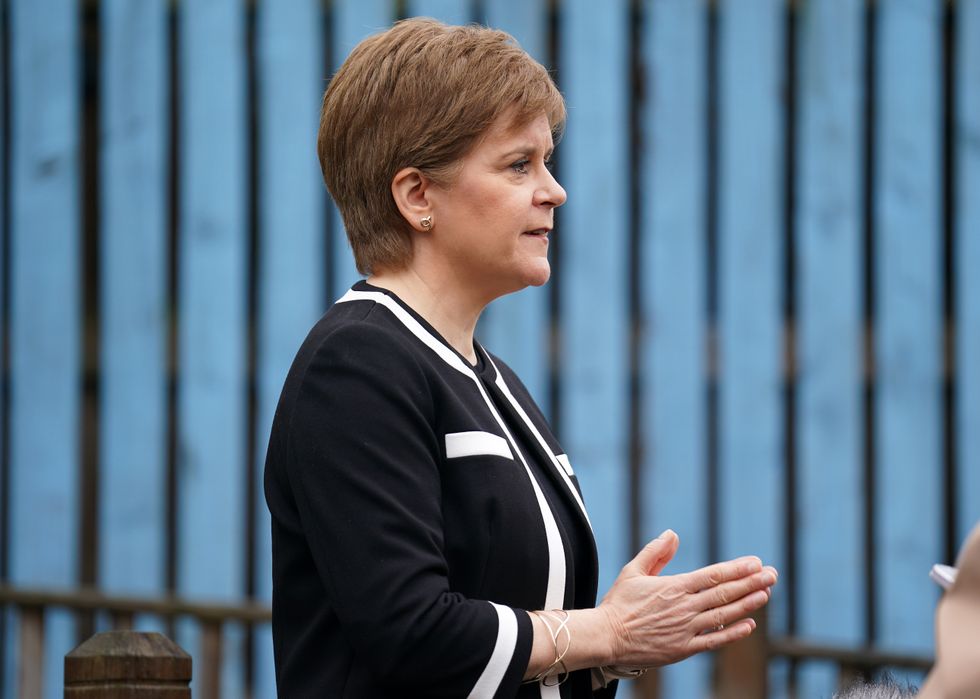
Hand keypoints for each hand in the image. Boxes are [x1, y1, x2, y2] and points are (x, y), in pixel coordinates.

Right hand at [596, 530, 776, 667]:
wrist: (606, 637)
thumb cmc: (619, 603)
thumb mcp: (633, 571)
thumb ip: (655, 552)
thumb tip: (673, 534)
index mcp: (674, 587)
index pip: (713, 575)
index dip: (737, 569)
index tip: (756, 563)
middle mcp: (684, 607)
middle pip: (724, 593)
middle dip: (751, 583)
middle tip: (772, 575)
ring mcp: (686, 629)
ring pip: (724, 615)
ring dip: (747, 604)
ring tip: (766, 594)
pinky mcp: (684, 649)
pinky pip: (714, 640)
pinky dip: (733, 633)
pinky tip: (749, 624)